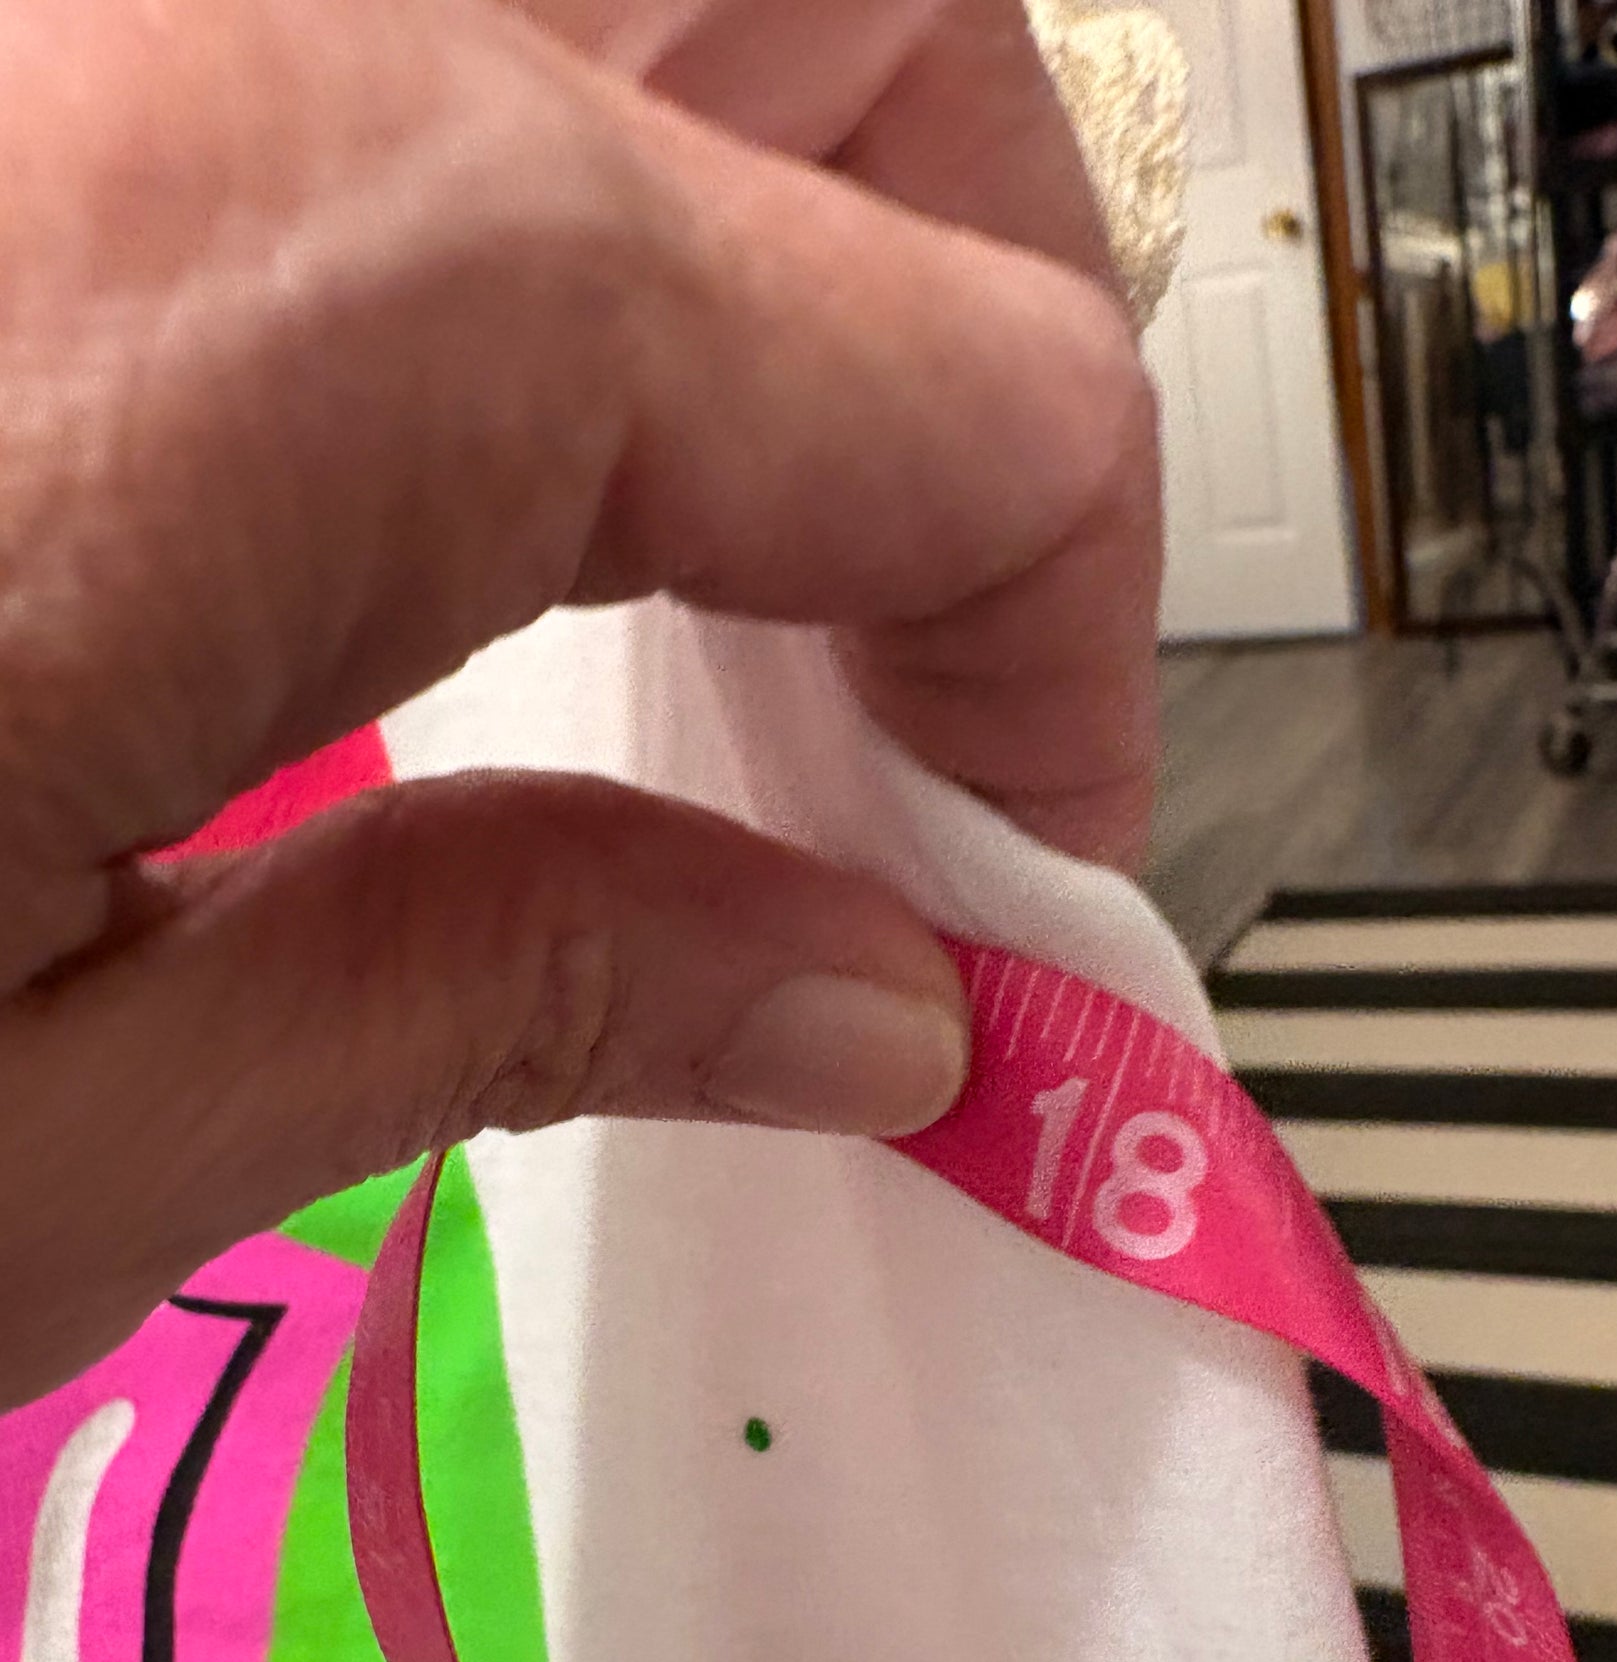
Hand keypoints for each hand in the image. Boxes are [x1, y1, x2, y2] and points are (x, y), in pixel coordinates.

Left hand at [0, 0, 1160, 1407]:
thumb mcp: (40, 1140)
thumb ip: (492, 998)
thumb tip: (858, 1009)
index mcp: (316, 271)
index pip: (972, 385)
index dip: (1063, 668)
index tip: (1003, 888)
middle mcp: (204, 1)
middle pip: (858, 24)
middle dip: (972, 308)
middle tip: (905, 626)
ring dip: (757, 214)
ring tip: (693, 542)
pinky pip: (379, 63)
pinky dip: (514, 214)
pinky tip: (436, 464)